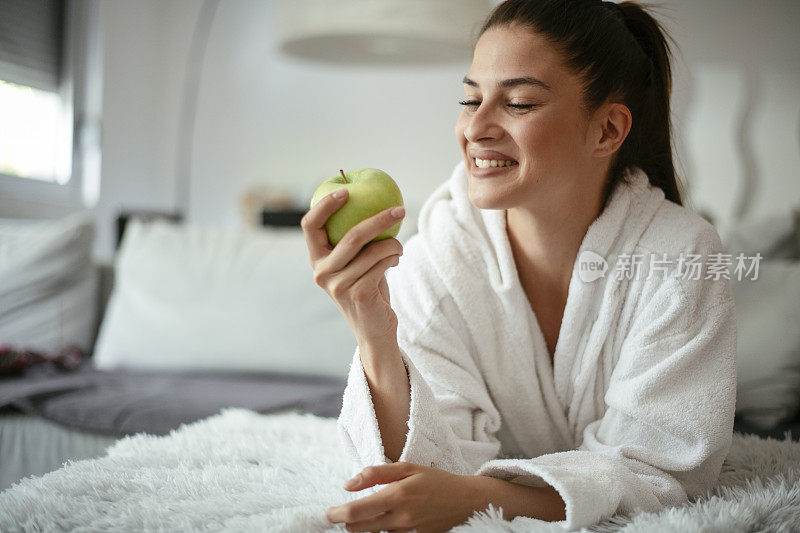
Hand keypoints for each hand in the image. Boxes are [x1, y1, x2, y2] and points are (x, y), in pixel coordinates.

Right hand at [302, 189, 405, 346]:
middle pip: (351, 235)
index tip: (345, 191)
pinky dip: (394, 258)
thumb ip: (356, 240)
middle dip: (379, 219)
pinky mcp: (359, 294)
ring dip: (394, 245)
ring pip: (374, 250)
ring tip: (398, 248)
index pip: (310, 225)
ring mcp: (339, 285)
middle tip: (399, 210)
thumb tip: (374, 201)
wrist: (374, 329)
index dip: (324, 205)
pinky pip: (382, 263)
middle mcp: (322, 272)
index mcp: (316, 260)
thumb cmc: (367, 287)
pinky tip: (396, 261)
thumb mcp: (356, 262)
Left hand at [326, 463, 483, 532]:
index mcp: (397, 495)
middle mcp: (401, 518)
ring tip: (368, 514)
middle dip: (346, 522)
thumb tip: (347, 484)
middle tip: (342, 513)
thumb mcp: (407, 468)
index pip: (356, 512)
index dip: (337, 514)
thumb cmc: (435, 481)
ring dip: (365, 527)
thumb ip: (375, 474)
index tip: (329, 512)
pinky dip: (381, 532)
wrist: (466, 502)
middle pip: (358, 529)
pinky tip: (384, 522)